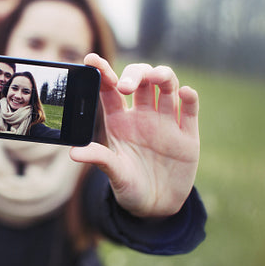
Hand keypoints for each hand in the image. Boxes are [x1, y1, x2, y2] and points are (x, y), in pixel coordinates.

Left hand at [70, 54, 199, 217]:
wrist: (155, 207)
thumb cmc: (128, 186)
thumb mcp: (113, 173)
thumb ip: (99, 159)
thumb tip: (74, 153)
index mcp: (119, 121)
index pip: (110, 89)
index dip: (103, 71)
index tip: (91, 58)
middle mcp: (142, 116)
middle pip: (140, 80)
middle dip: (135, 75)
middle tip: (126, 86)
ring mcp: (166, 122)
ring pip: (167, 87)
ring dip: (163, 76)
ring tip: (157, 77)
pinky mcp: (187, 135)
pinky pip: (190, 110)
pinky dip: (189, 98)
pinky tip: (185, 93)